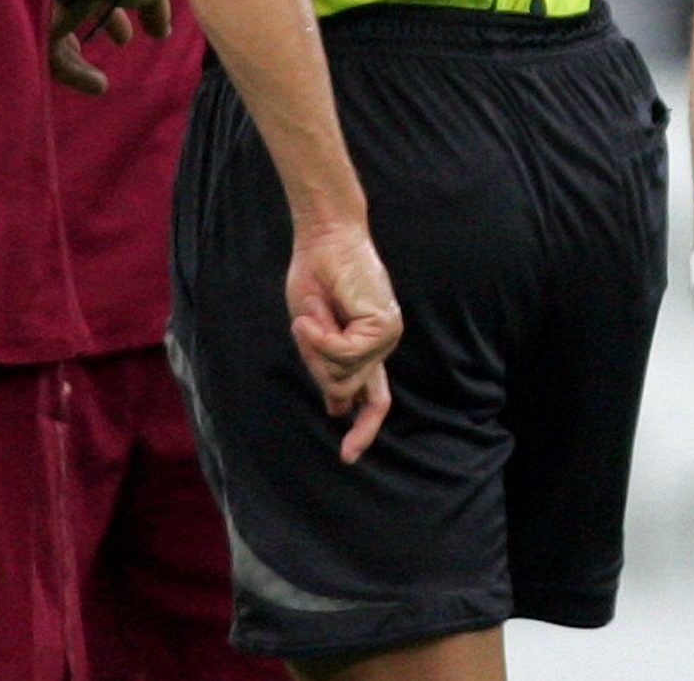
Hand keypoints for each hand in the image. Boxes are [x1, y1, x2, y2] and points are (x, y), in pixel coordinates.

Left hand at [46, 0, 171, 92]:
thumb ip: (154, 9)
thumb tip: (163, 32)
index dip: (111, 17)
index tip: (126, 38)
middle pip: (67, 11)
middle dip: (86, 33)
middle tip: (104, 53)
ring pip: (53, 33)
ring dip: (76, 60)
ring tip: (99, 84)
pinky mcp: (38, 18)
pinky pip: (49, 53)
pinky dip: (73, 72)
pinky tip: (98, 86)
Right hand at [285, 219, 402, 462]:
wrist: (325, 238)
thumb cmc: (316, 277)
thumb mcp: (313, 333)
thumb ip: (328, 367)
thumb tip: (339, 408)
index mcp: (366, 349)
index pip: (373, 398)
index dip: (363, 428)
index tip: (348, 456)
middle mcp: (381, 346)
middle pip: (343, 389)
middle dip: (316, 365)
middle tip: (306, 325)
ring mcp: (386, 337)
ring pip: (343, 375)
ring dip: (317, 347)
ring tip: (314, 312)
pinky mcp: (384, 327)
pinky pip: (345, 354)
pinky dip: (322, 339)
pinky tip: (312, 317)